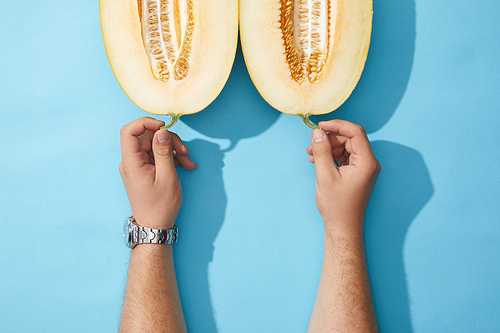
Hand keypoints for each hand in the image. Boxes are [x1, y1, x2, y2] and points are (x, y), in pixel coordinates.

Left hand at [119, 117, 196, 229]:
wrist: (155, 226)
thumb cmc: (160, 206)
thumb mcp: (167, 176)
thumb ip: (163, 151)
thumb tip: (161, 132)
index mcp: (131, 163)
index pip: (129, 131)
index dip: (146, 123)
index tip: (164, 126)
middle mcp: (131, 162)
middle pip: (147, 137)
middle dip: (168, 140)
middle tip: (184, 150)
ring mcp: (138, 166)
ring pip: (155, 146)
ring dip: (173, 150)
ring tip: (188, 161)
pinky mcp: (145, 170)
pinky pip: (157, 156)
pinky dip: (171, 158)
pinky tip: (185, 165)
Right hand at [307, 120, 380, 238]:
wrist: (343, 226)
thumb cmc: (336, 206)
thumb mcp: (325, 175)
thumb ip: (321, 151)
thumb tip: (317, 132)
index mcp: (366, 162)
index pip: (355, 132)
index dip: (337, 125)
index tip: (320, 126)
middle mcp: (369, 163)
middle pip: (349, 139)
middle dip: (330, 139)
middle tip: (311, 145)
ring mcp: (364, 168)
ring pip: (346, 146)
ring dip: (329, 148)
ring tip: (312, 155)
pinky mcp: (358, 172)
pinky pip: (346, 156)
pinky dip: (332, 156)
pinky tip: (318, 161)